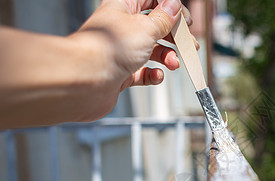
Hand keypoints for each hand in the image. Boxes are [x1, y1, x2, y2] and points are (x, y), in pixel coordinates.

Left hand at [72, 0, 197, 90]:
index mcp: (124, 6)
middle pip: (155, 26)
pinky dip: (153, 75)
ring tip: (173, 63)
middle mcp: (122, 27)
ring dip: (167, 57)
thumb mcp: (146, 27)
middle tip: (188, 44)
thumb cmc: (108, 49)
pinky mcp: (121, 72)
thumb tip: (174, 6)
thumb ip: (164, 18)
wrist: (85, 80)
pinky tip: (156, 75)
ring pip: (152, 50)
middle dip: (174, 36)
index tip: (184, 20)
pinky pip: (143, 72)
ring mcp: (122, 51)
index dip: (170, 8)